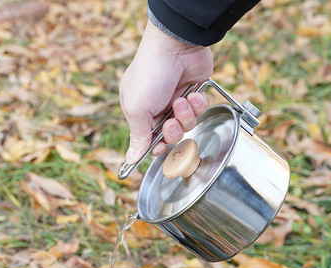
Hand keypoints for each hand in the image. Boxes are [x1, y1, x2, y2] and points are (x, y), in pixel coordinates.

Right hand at [119, 20, 212, 163]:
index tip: (159, 148)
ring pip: (187, 125)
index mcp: (140, 111)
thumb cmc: (150, 75)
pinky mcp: (194, 94)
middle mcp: (158, 107)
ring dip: (185, 115)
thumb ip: (137, 136)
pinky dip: (197, 104)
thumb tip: (131, 159)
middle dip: (173, 131)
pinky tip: (193, 93)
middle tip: (171, 120)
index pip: (148, 139)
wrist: (176, 45)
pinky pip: (200, 111)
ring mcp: (177, 100)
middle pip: (170, 135)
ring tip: (182, 99)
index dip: (155, 147)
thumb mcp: (137, 109)